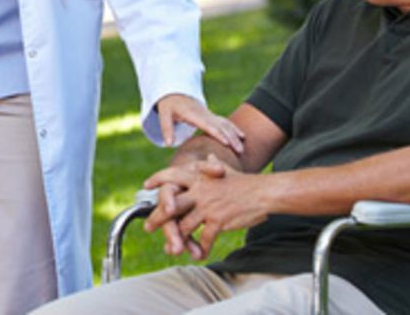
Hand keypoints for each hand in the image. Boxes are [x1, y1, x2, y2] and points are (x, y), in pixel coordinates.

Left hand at [154, 155, 268, 260]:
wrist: (264, 193)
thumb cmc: (245, 182)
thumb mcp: (226, 170)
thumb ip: (212, 165)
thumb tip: (210, 154)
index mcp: (199, 177)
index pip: (172, 175)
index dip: (158, 179)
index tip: (146, 185)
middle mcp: (199, 191)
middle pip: (170, 205)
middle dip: (157, 218)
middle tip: (148, 227)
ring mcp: (207, 206)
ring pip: (184, 226)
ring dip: (177, 239)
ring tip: (172, 248)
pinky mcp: (217, 221)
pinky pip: (204, 238)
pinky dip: (201, 249)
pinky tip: (200, 254)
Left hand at [155, 93, 243, 151]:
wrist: (175, 91)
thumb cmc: (169, 105)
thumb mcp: (164, 114)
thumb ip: (166, 128)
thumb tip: (169, 144)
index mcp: (192, 114)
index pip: (207, 124)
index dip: (217, 133)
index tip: (226, 143)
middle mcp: (204, 114)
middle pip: (220, 126)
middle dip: (231, 138)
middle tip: (239, 151)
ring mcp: (209, 114)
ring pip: (225, 124)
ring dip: (235, 136)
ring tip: (242, 149)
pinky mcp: (211, 116)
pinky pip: (225, 122)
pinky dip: (234, 129)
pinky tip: (242, 137)